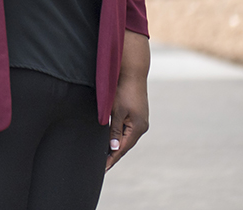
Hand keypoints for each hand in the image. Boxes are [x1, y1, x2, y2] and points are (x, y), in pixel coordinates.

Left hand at [107, 31, 149, 170]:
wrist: (132, 73)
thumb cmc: (122, 91)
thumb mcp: (116, 112)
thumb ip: (115, 131)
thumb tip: (114, 148)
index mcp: (137, 128)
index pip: (122, 149)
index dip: (111, 159)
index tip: (102, 169)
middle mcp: (141, 127)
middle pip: (125, 146)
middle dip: (113, 156)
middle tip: (102, 167)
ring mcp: (140, 121)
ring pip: (126, 138)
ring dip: (116, 147)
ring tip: (105, 157)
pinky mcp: (137, 115)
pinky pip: (127, 131)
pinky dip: (119, 137)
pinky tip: (112, 141)